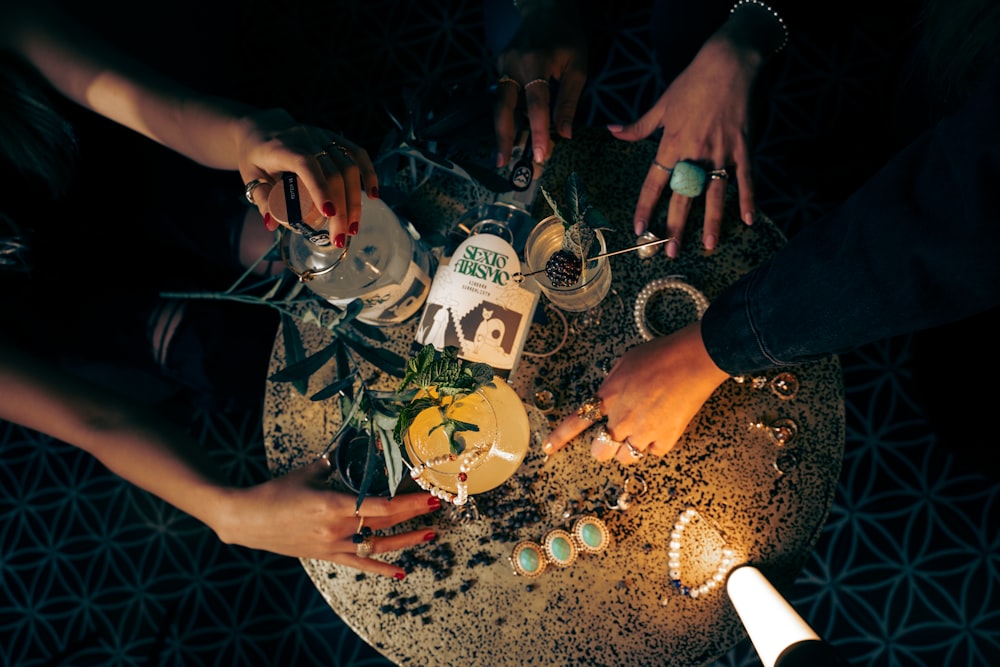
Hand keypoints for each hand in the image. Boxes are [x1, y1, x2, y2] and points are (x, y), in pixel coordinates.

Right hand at [214, 457, 439, 578]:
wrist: (246, 519)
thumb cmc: (275, 493)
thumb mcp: (307, 473)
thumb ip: (333, 463)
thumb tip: (352, 449)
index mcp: (333, 504)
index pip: (381, 504)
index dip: (408, 502)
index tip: (428, 497)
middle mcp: (337, 528)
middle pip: (384, 522)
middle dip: (413, 514)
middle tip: (436, 507)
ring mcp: (333, 545)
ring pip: (378, 545)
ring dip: (406, 541)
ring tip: (429, 535)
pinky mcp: (326, 555)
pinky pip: (360, 564)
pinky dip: (382, 569)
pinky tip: (401, 572)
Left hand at [235, 108, 378, 243]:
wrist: (263, 128)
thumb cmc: (255, 157)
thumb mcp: (250, 178)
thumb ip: (262, 200)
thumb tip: (272, 224)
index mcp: (281, 147)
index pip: (306, 164)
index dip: (320, 188)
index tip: (328, 215)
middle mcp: (306, 138)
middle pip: (333, 171)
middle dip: (341, 207)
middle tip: (341, 236)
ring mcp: (323, 136)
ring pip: (349, 166)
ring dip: (355, 200)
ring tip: (353, 227)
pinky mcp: (335, 138)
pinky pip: (358, 153)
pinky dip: (368, 174)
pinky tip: (374, 195)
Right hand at [494, 2, 586, 166]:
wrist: (546, 8)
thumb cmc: (568, 36)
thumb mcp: (578, 66)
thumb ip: (569, 100)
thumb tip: (565, 134)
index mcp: (536, 63)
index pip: (536, 105)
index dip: (538, 132)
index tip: (541, 156)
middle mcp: (513, 65)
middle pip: (502, 108)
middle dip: (502, 137)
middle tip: (502, 162)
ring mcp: (503, 65)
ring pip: (499, 104)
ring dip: (502, 130)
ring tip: (504, 154)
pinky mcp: (500, 67)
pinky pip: (503, 96)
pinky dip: (508, 115)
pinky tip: (512, 130)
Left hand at [542, 321, 729, 462]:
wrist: (693, 360)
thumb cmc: (662, 355)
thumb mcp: (625, 363)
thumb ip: (612, 386)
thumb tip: (608, 398)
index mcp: (608, 396)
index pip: (577, 421)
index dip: (560, 437)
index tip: (548, 449)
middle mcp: (621, 418)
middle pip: (601, 452)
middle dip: (605, 447)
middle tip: (615, 438)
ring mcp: (643, 432)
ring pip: (626, 458)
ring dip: (629, 448)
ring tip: (642, 430)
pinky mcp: (666, 440)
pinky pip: (652, 453)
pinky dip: (655, 445)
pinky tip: (662, 426)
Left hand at [608, 33, 761, 256]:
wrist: (728, 63)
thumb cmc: (692, 83)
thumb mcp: (661, 104)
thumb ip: (638, 126)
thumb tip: (612, 131)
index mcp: (671, 143)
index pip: (654, 181)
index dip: (645, 206)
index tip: (638, 227)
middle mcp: (695, 152)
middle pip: (683, 196)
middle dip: (675, 226)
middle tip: (669, 251)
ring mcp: (721, 151)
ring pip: (715, 194)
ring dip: (711, 222)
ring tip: (707, 245)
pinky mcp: (743, 147)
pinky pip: (746, 178)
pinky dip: (748, 199)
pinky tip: (747, 221)